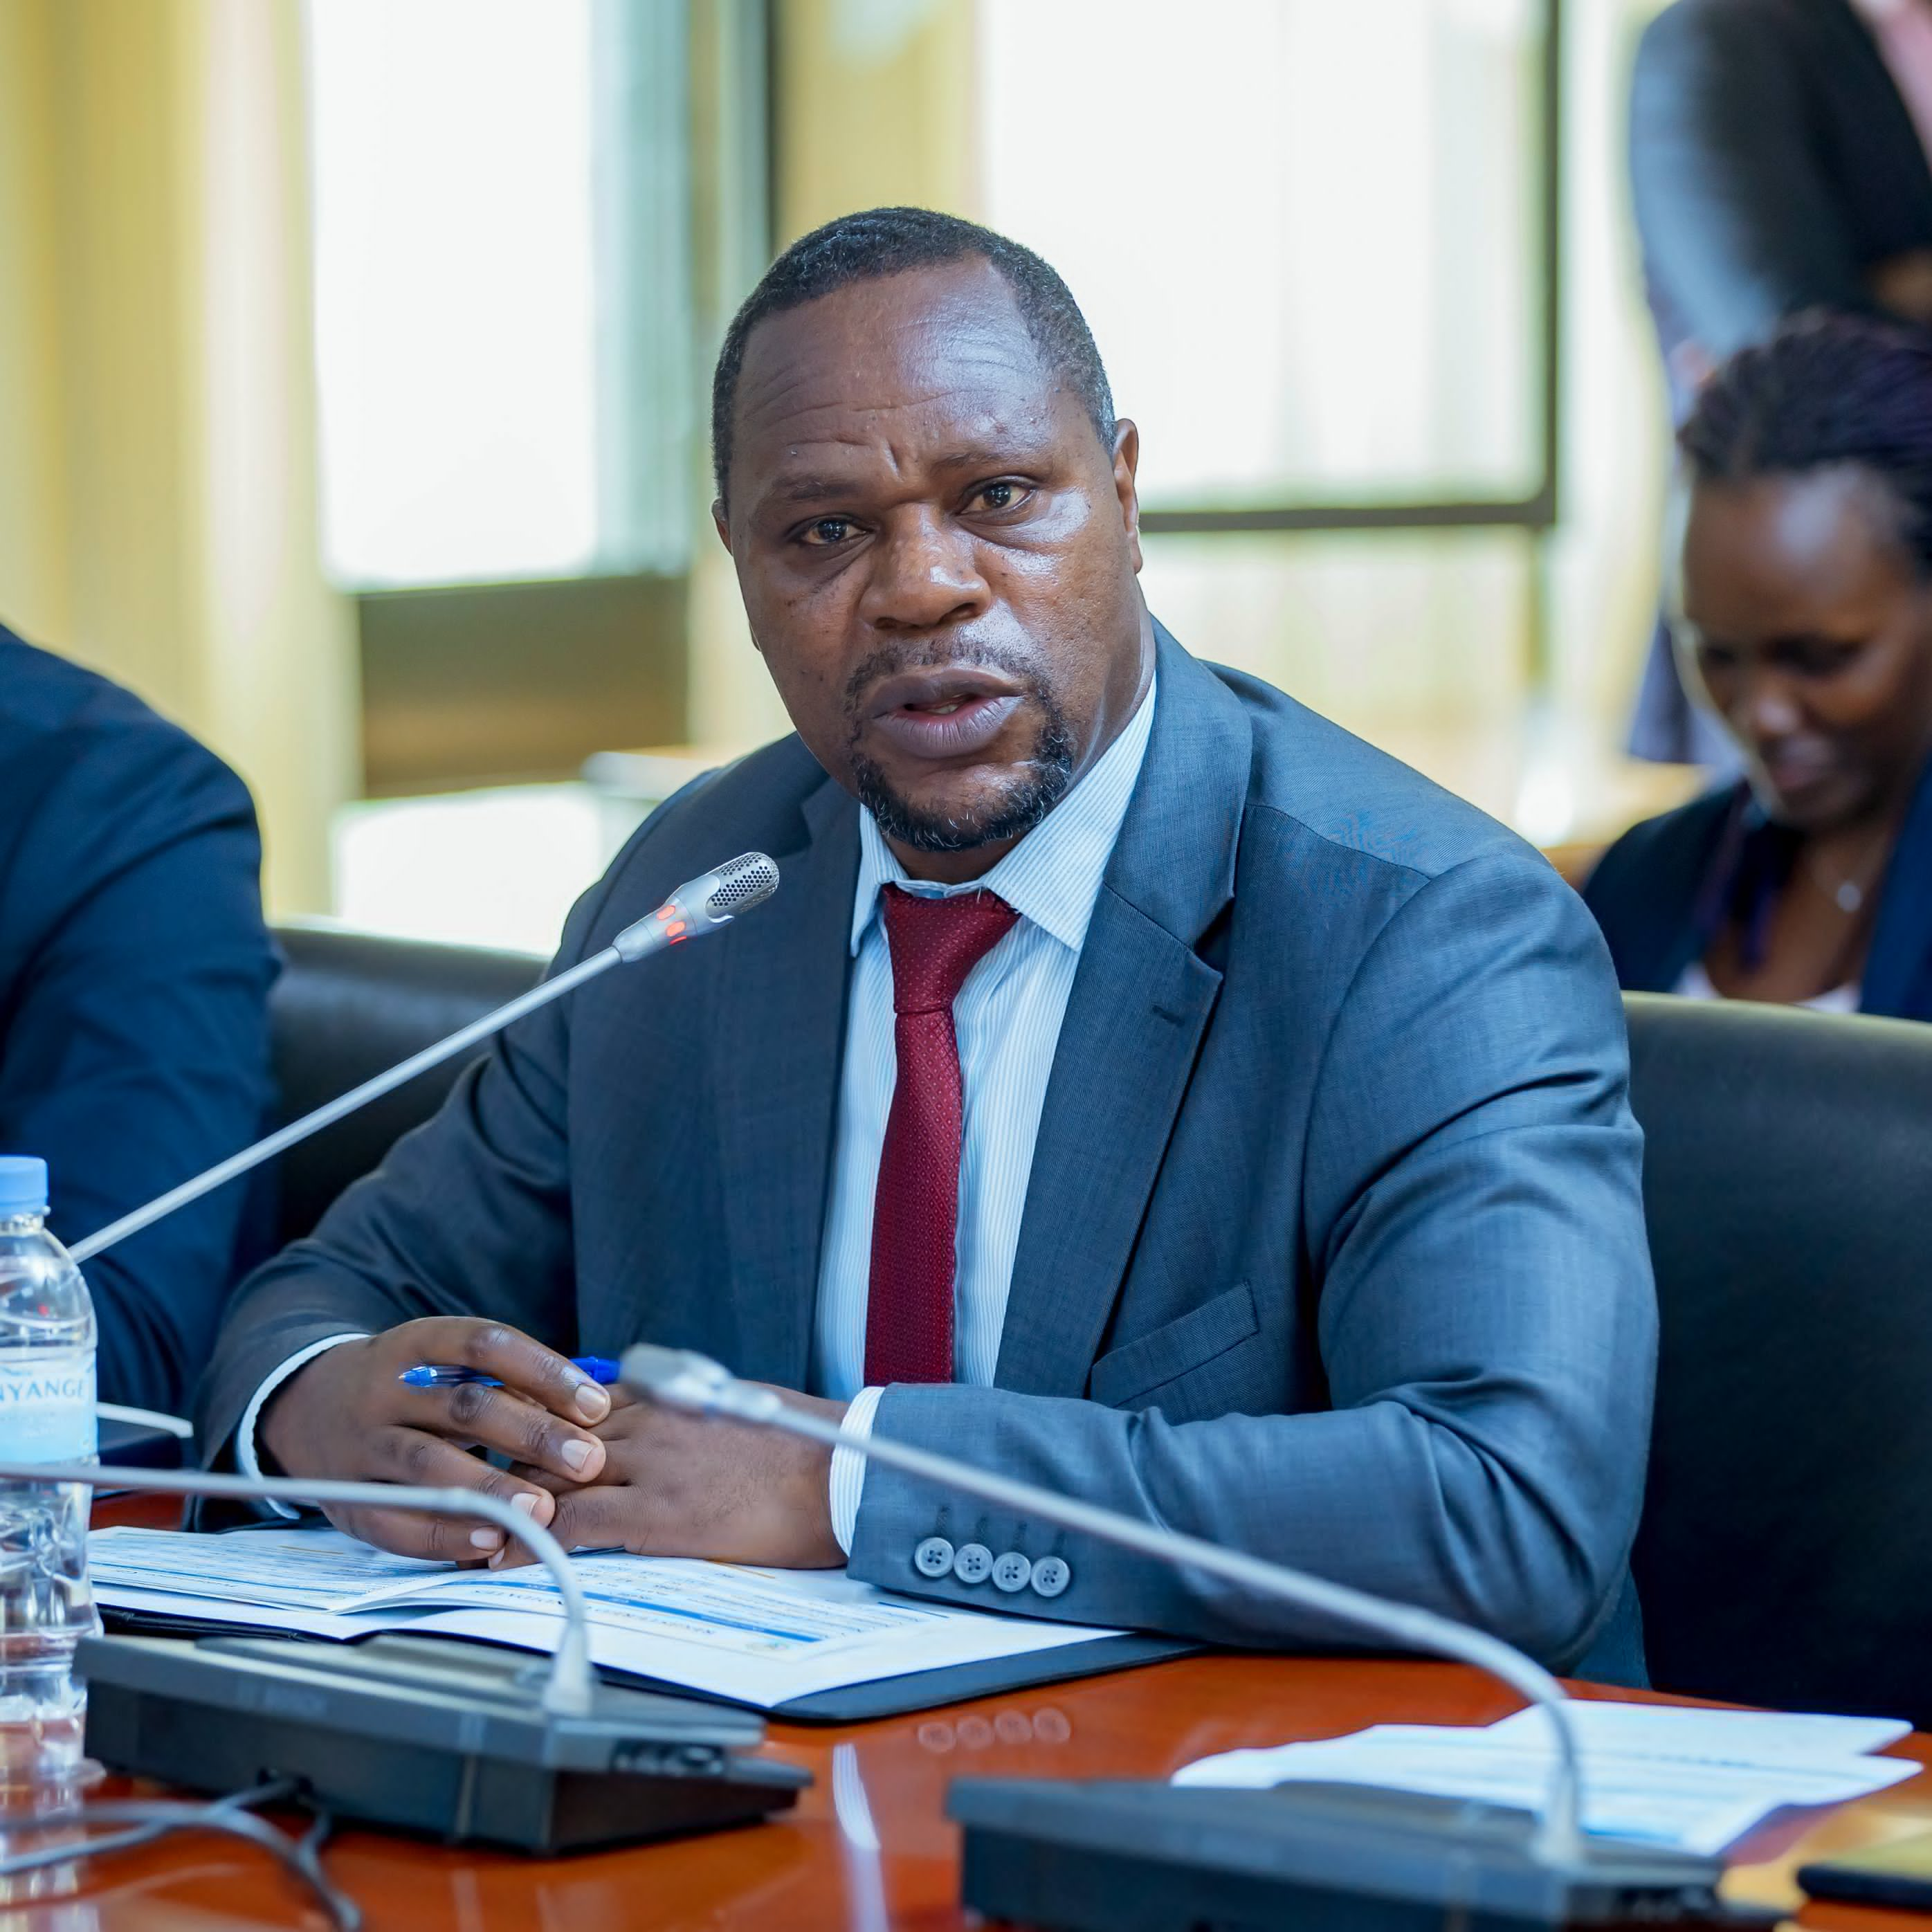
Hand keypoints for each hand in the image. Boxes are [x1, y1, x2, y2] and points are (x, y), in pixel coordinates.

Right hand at [257, 1318, 612, 1561]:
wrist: (306, 1407)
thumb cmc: (407, 1390)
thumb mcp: (443, 1368)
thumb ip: (505, 1386)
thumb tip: (589, 1413)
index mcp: (414, 1344)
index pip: (484, 1344)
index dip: (543, 1371)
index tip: (596, 1403)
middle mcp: (382, 1390)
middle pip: (463, 1408)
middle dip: (532, 1435)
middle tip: (588, 1460)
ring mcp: (359, 1445)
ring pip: (427, 1465)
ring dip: (491, 1488)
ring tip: (544, 1508)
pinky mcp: (345, 1499)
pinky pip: (395, 1521)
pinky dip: (445, 1534)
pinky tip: (491, 1539)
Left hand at [498, 1383, 845, 1569]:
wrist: (840, 1478)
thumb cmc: (803, 1445)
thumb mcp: (739, 1408)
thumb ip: (690, 1409)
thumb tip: (671, 1419)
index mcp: (667, 1396)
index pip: (576, 1401)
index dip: (534, 1425)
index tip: (505, 1446)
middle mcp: (648, 1422)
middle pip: (549, 1436)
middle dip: (506, 1465)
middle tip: (469, 1492)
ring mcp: (649, 1466)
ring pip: (549, 1475)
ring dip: (504, 1503)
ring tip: (466, 1529)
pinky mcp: (657, 1514)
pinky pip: (573, 1524)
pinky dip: (528, 1541)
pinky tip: (499, 1559)